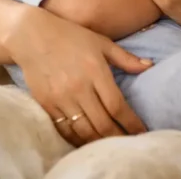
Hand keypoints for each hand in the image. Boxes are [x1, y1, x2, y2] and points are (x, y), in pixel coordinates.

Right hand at [4, 5, 150, 145]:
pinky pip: (65, 129)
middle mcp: (78, 87)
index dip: (131, 123)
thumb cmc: (70, 36)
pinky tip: (87, 141)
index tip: (141, 132)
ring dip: (100, 142)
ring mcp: (61, 97)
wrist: (31, 35)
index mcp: (95, 70)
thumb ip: (125, 58)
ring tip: (111, 145)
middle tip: (129, 143)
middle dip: (119, 137)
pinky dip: (78, 139)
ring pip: (84, 131)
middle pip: (103, 124)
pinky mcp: (47, 104)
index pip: (117, 106)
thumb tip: (149, 66)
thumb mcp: (100, 42)